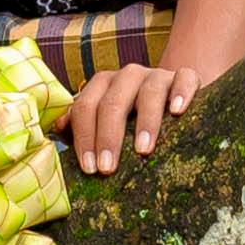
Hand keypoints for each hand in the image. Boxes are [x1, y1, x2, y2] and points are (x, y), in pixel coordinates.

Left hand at [69, 57, 201, 171]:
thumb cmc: (136, 119)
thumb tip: (57, 129)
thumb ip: (82, 123)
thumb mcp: (108, 121)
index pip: (85, 107)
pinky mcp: (187, 77)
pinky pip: (185, 79)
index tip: (89, 168)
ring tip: (143, 151)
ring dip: (146, 121)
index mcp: (104, 85)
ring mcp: (158, 75)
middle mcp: (128, 76)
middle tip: (107, 168)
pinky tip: (178, 111)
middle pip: (113, 102)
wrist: (174, 99)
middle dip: (107, 137)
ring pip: (149, 91)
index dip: (84, 137)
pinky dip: (181, 92)